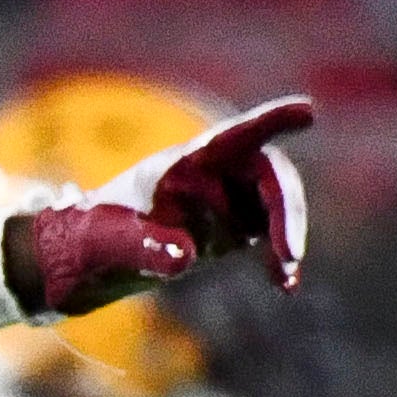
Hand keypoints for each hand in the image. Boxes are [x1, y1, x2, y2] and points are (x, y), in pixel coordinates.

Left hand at [21, 97, 312, 315]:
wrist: (90, 258)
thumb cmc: (94, 237)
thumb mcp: (110, 242)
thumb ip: (144, 246)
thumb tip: (184, 256)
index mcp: (184, 163)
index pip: (233, 136)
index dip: (270, 121)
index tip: (306, 111)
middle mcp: (214, 174)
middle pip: (269, 174)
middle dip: (286, 210)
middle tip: (289, 254)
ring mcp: (228, 199)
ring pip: (278, 205)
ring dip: (287, 237)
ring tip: (283, 276)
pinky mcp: (235, 228)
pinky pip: (272, 237)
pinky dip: (281, 258)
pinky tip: (284, 285)